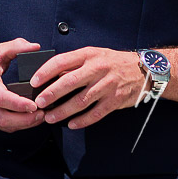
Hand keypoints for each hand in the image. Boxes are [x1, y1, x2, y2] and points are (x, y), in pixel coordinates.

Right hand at [0, 38, 46, 132]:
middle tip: (42, 114)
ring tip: (38, 118)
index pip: (1, 98)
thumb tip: (35, 46)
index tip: (34, 105)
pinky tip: (27, 120)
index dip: (19, 104)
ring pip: (3, 125)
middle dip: (26, 120)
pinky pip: (1, 126)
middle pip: (4, 118)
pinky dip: (15, 125)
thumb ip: (16, 46)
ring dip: (23, 125)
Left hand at [29, 47, 147, 128]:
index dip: (46, 72)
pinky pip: (96, 113)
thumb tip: (50, 75)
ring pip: (81, 101)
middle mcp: (97, 69)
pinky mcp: (115, 100)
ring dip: (63, 111)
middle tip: (39, 103)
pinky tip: (71, 124)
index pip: (62, 61)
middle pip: (69, 82)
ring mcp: (107, 85)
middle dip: (51, 94)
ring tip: (50, 117)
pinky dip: (82, 121)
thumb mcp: (93, 54)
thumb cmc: (111, 62)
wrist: (143, 70)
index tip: (33, 81)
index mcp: (88, 55)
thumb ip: (74, 63)